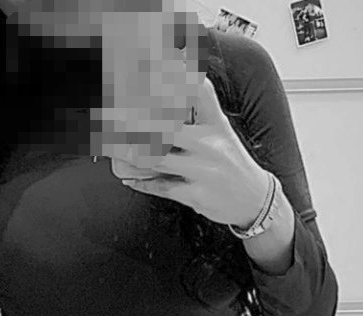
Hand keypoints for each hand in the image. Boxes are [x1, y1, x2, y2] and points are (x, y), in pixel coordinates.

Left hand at [121, 77, 269, 228]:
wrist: (255, 200)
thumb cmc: (231, 163)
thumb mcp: (220, 132)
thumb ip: (198, 111)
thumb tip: (170, 85)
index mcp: (216, 124)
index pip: (198, 92)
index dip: (173, 77)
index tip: (144, 69)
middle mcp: (210, 144)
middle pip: (165, 128)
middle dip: (132, 124)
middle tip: (108, 118)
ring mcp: (203, 170)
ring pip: (157, 159)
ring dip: (128, 154)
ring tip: (110, 147)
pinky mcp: (196, 194)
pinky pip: (161, 187)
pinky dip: (141, 182)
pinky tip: (128, 178)